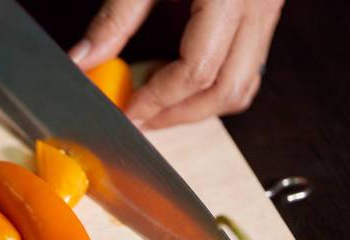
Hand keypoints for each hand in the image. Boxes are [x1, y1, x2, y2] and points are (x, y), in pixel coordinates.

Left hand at [69, 0, 283, 128]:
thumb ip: (115, 18)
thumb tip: (83, 61)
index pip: (197, 70)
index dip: (158, 100)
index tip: (127, 112)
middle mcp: (257, 6)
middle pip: (228, 89)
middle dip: (179, 114)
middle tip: (140, 119)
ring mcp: (266, 11)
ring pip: (242, 85)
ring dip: (198, 107)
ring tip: (156, 105)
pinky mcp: (262, 13)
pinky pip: (245, 67)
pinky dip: (211, 86)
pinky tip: (176, 80)